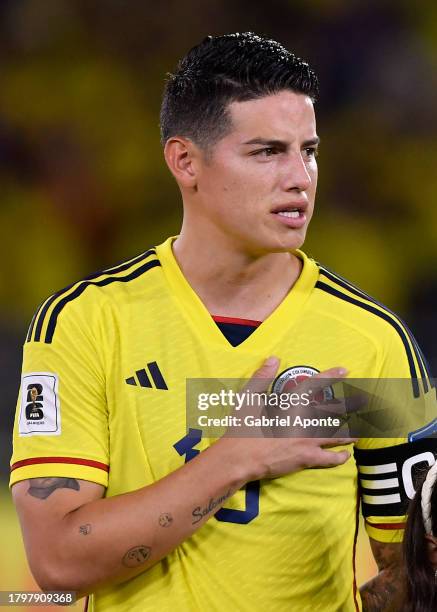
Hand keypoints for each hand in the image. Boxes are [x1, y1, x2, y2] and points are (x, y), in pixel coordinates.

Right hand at [220, 357, 356, 480]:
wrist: (240, 458)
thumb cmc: (242, 427)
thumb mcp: (248, 397)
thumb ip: (262, 377)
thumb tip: (274, 359)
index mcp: (291, 404)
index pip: (315, 385)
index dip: (331, 376)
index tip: (344, 370)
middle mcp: (304, 421)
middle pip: (334, 411)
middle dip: (350, 405)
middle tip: (364, 401)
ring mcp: (308, 441)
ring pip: (337, 435)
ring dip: (350, 431)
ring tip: (361, 429)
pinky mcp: (307, 458)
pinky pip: (330, 458)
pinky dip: (340, 456)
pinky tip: (346, 455)